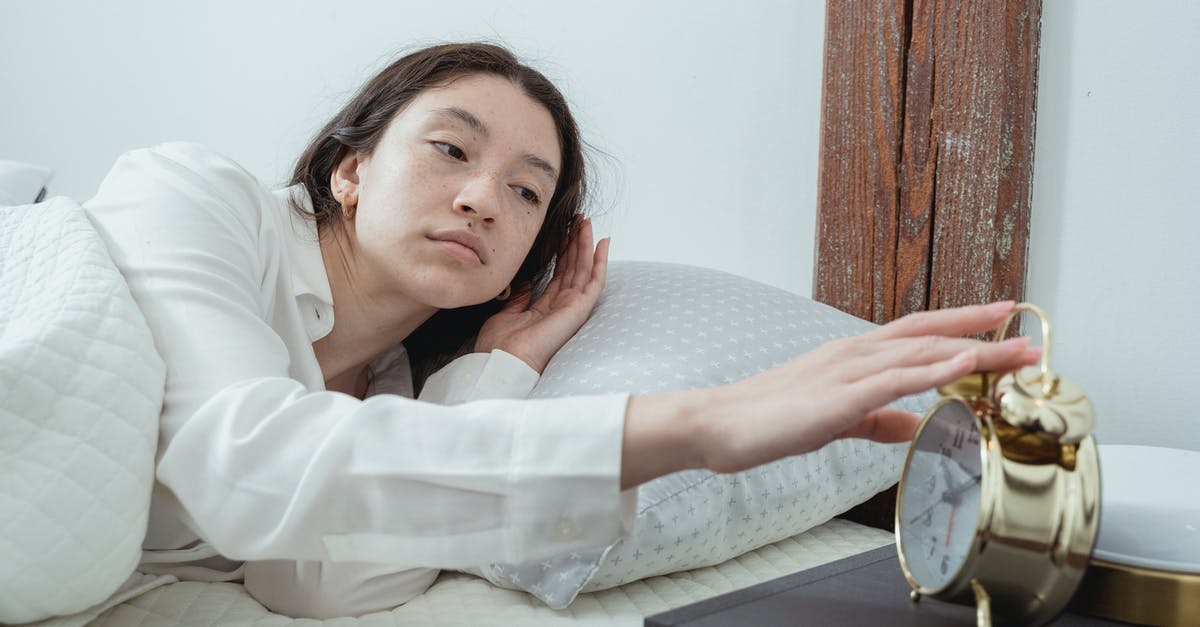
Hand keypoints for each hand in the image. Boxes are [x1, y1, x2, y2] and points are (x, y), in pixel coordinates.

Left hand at [474, 217, 608, 373]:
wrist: (502, 362)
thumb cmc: (499, 345)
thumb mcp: (506, 313)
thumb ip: (520, 297)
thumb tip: (527, 281)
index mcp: (544, 308)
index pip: (558, 275)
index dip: (561, 252)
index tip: (562, 231)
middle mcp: (561, 307)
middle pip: (573, 269)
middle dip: (575, 242)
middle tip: (578, 219)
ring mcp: (572, 308)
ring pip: (584, 270)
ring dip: (587, 244)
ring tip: (586, 222)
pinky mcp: (579, 309)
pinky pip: (594, 282)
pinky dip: (600, 262)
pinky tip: (602, 242)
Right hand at [622, 301, 1041, 487]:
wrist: (717, 425)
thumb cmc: (766, 420)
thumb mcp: (834, 420)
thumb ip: (876, 419)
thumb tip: (914, 423)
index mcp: (852, 357)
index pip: (918, 333)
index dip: (961, 325)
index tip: (1001, 321)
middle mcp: (853, 353)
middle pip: (929, 336)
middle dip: (982, 333)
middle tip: (1029, 333)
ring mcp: (845, 371)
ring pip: (919, 352)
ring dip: (972, 348)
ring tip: (1014, 349)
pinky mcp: (836, 397)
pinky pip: (893, 379)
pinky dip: (933, 369)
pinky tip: (963, 362)